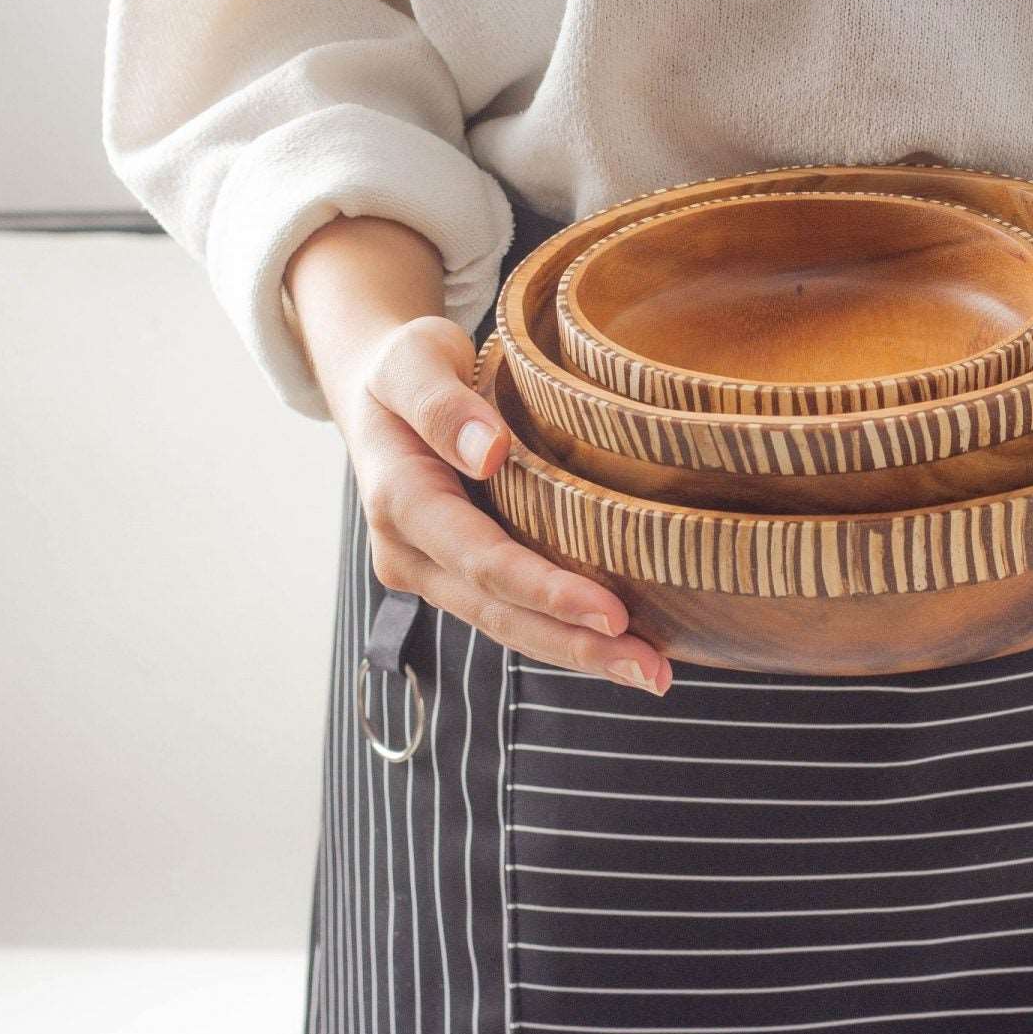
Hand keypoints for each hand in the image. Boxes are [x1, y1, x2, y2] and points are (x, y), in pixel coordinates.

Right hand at [324, 313, 673, 695]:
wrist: (380, 391)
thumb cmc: (406, 366)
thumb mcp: (413, 360)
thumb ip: (444, 405)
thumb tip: (492, 452)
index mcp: (399, 500)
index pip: (481, 558)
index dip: (545, 590)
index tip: (612, 613)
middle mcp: (410, 552)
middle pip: (498, 612)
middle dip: (576, 645)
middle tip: (652, 673)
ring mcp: (432, 571)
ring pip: (506, 625)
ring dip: (577, 652)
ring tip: (651, 673)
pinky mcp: (458, 575)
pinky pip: (511, 611)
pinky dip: (563, 631)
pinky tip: (620, 646)